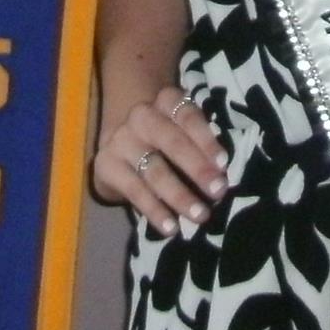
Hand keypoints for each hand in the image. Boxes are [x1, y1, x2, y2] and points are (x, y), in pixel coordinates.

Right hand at [92, 86, 228, 234]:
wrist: (121, 144)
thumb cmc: (165, 139)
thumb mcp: (182, 131)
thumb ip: (200, 147)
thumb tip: (223, 178)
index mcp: (166, 102)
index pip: (188, 116)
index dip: (206, 140)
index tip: (223, 164)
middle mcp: (142, 116)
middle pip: (171, 141)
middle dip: (197, 168)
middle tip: (218, 192)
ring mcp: (122, 140)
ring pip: (154, 170)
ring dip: (179, 195)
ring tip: (201, 215)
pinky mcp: (106, 165)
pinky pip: (135, 191)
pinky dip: (155, 211)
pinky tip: (171, 227)